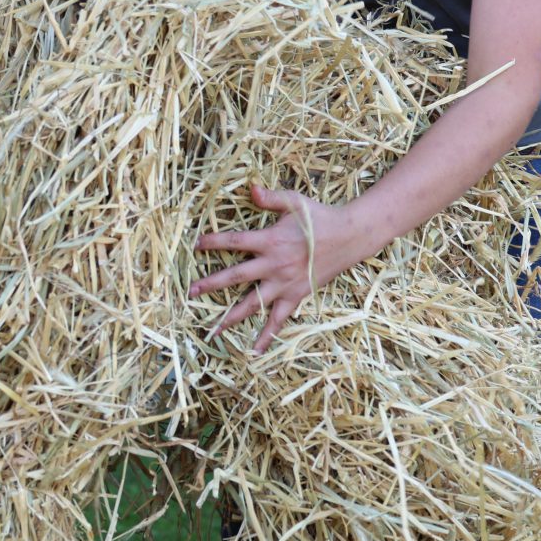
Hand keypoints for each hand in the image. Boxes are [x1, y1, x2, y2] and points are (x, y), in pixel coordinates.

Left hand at [188, 185, 376, 351]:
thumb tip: (250, 188)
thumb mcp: (295, 202)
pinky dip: (267, 336)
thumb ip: (270, 197)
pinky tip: (254, 351)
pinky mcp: (296, 296)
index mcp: (270, 240)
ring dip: (230, 317)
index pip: (234, 241)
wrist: (350, 237)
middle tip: (191, 292)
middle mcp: (273, 265)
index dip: (214, 242)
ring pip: (252, 304)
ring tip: (212, 330)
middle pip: (235, 276)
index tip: (196, 245)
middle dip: (211, 284)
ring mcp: (284, 284)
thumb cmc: (320, 217)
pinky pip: (279, 320)